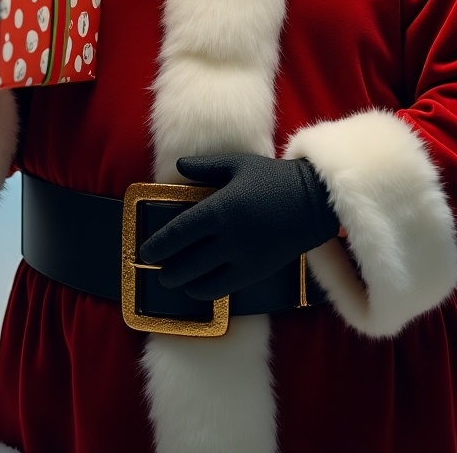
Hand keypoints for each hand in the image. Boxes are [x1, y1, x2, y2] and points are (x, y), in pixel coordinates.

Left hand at [138, 153, 338, 300]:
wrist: (312, 202)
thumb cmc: (272, 178)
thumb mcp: (237, 164)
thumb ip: (204, 168)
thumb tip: (178, 168)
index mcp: (219, 209)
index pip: (178, 233)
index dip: (157, 245)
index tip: (144, 251)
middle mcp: (226, 238)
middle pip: (184, 262)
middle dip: (165, 269)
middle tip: (155, 268)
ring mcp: (241, 259)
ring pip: (200, 281)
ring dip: (182, 283)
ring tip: (173, 279)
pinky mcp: (254, 274)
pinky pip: (222, 290)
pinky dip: (204, 291)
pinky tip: (197, 287)